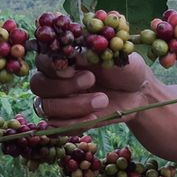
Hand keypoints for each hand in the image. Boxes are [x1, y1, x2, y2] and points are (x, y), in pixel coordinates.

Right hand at [29, 52, 154, 128]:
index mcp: (63, 57)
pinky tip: (95, 116)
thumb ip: (97, 51)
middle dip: (64, 86)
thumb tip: (81, 49)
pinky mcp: (66, 120)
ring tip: (102, 101)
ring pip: (47, 107)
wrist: (138, 92)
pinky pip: (58, 127)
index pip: (42, 60)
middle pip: (39, 85)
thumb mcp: (116, 54)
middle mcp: (55, 78)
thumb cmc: (124, 67)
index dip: (53, 65)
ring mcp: (58, 100)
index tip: (73, 67)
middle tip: (91, 80)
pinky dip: (76, 123)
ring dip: (74, 106)